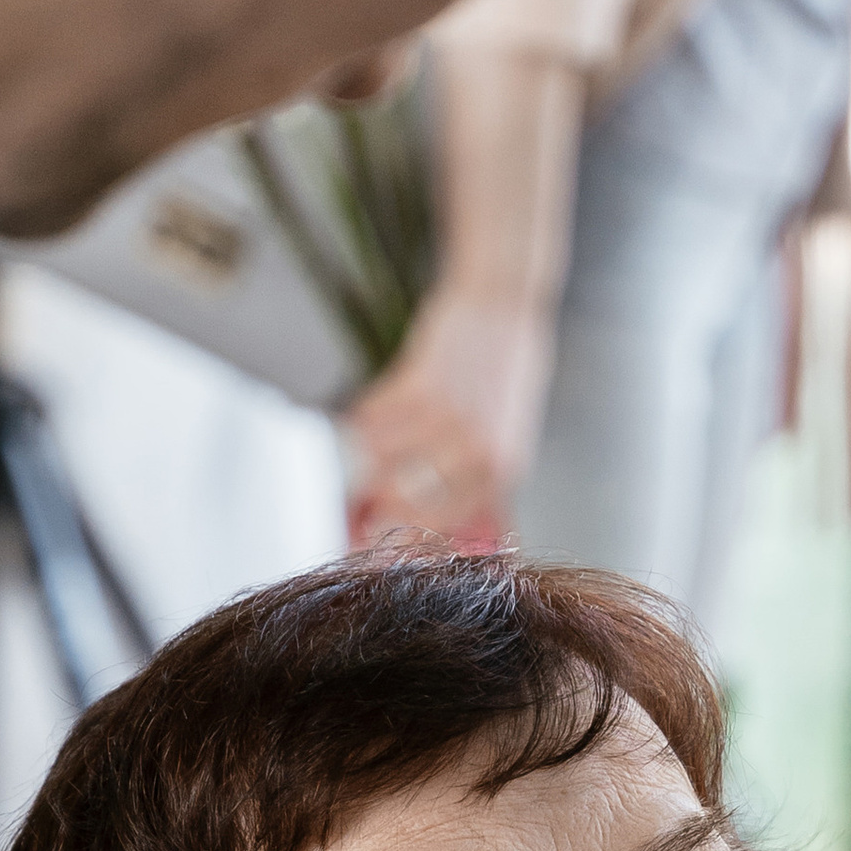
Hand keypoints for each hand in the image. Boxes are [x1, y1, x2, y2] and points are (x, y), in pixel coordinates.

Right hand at [343, 288, 551, 544]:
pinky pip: (369, 420)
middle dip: (363, 508)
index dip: (394, 540)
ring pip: (375, 461)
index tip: (364, 543)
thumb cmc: (502, 375)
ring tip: (351, 455)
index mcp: (500, 476)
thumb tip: (430, 531)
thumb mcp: (505, 440)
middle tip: (345, 505)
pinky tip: (358, 417)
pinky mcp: (422, 384)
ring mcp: (450, 420)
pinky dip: (356, 421)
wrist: (505, 306)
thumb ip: (474, 488)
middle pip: (398, 504)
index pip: (438, 528)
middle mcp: (478, 455)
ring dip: (355, 460)